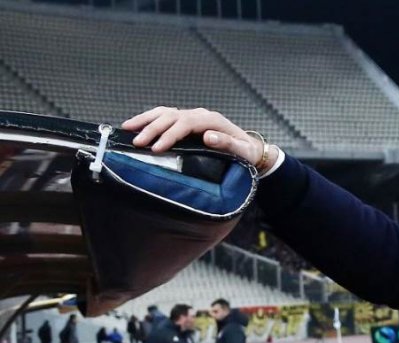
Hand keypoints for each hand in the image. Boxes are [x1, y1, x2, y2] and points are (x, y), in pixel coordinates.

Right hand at [122, 107, 265, 165]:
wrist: (250, 148)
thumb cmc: (247, 152)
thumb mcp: (243, 151)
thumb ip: (227, 143)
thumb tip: (208, 136)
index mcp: (212, 120)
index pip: (186, 124)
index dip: (170, 135)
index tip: (157, 148)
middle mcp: (200, 114)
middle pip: (171, 116)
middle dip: (152, 129)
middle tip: (137, 143)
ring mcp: (192, 116)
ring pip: (164, 113)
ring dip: (145, 120)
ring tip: (127, 129)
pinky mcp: (186, 120)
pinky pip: (164, 115)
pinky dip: (148, 119)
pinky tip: (134, 125)